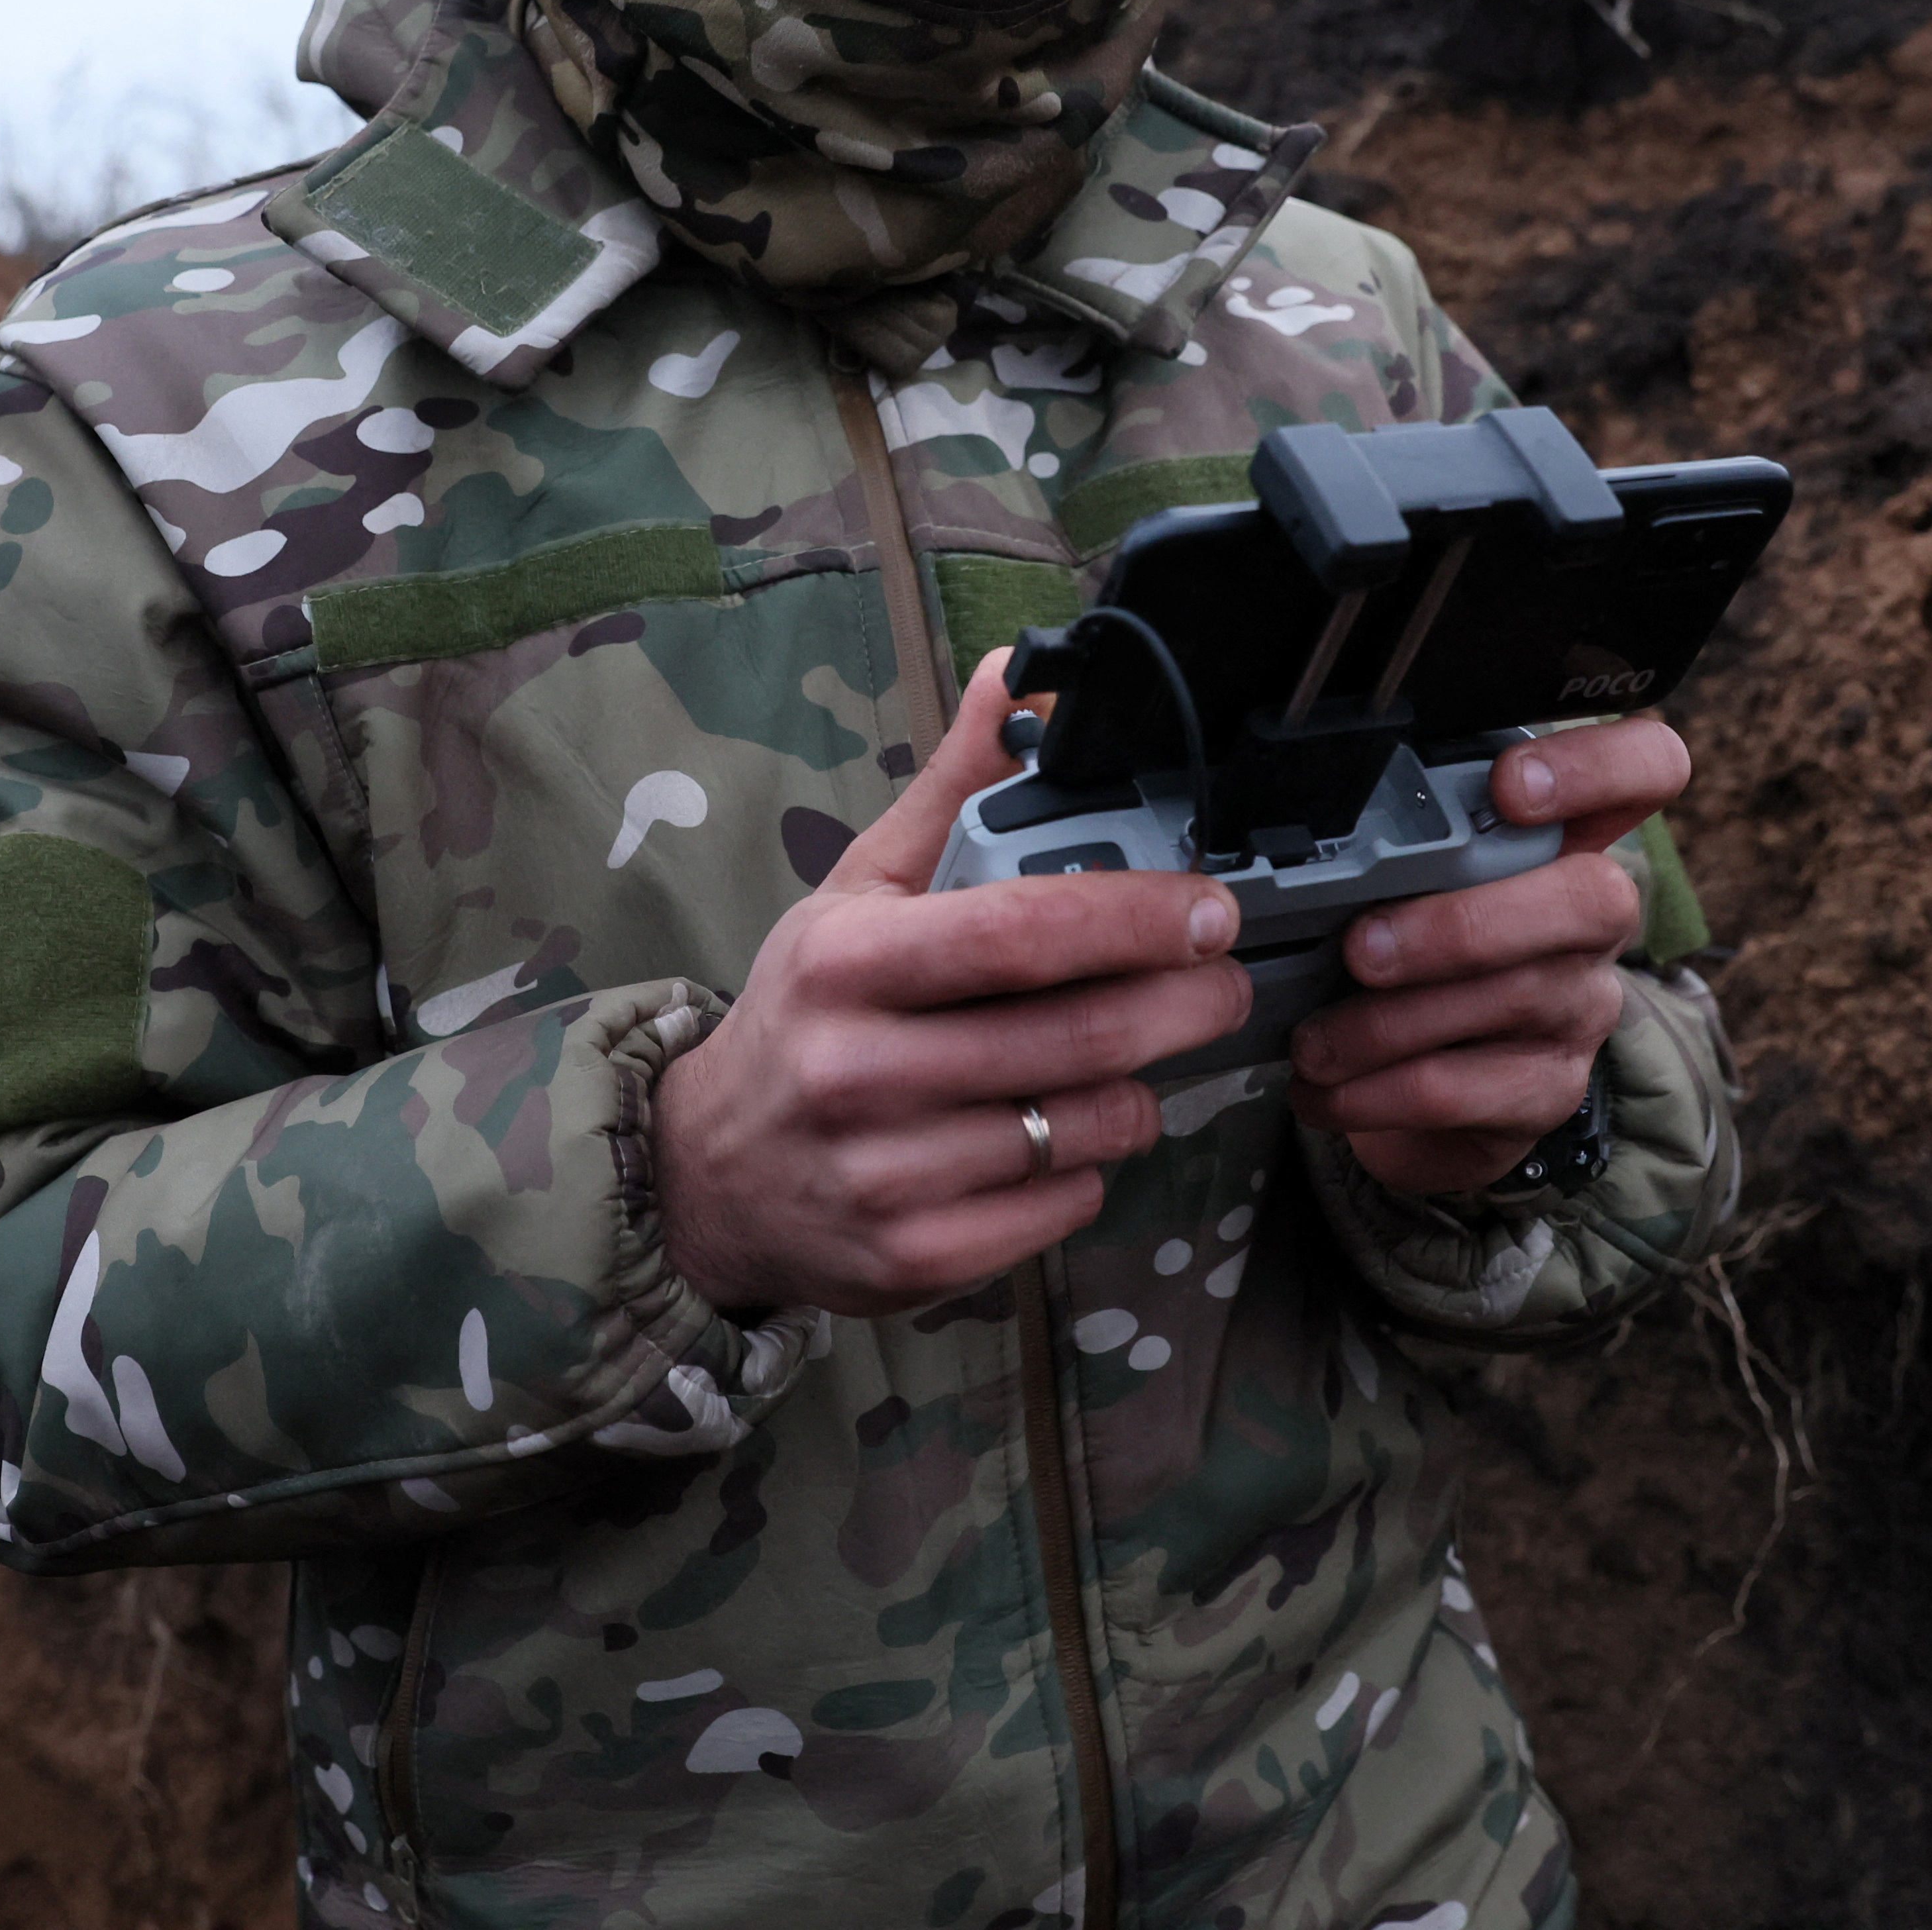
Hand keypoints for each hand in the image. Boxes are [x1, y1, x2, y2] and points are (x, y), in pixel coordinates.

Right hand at [655, 653, 1253, 1316]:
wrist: (709, 1175)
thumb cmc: (808, 1013)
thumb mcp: (859, 893)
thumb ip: (953, 788)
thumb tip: (1022, 674)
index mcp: (845, 962)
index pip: (1019, 933)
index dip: (1135, 918)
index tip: (1210, 909)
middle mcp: (858, 1070)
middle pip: (1078, 1036)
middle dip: (1184, 1004)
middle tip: (1222, 982)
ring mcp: (886, 1173)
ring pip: (1086, 1126)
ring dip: (1141, 1088)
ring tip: (1135, 1059)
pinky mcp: (916, 1257)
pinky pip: (1064, 1205)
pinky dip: (1092, 1166)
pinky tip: (1066, 1135)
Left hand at [1286, 718, 1689, 1196]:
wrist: (1426, 1086)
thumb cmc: (1411, 950)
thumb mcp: (1405, 877)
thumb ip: (1393, 845)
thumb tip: (1316, 846)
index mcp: (1566, 836)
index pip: (1646, 768)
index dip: (1598, 767)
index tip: (1508, 785)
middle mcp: (1594, 917)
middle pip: (1591, 900)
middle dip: (1464, 925)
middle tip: (1361, 950)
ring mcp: (1581, 1006)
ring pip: (1512, 999)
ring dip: (1389, 1024)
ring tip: (1313, 1042)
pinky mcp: (1547, 1088)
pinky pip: (1468, 1089)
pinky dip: (1379, 1092)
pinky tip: (1324, 1092)